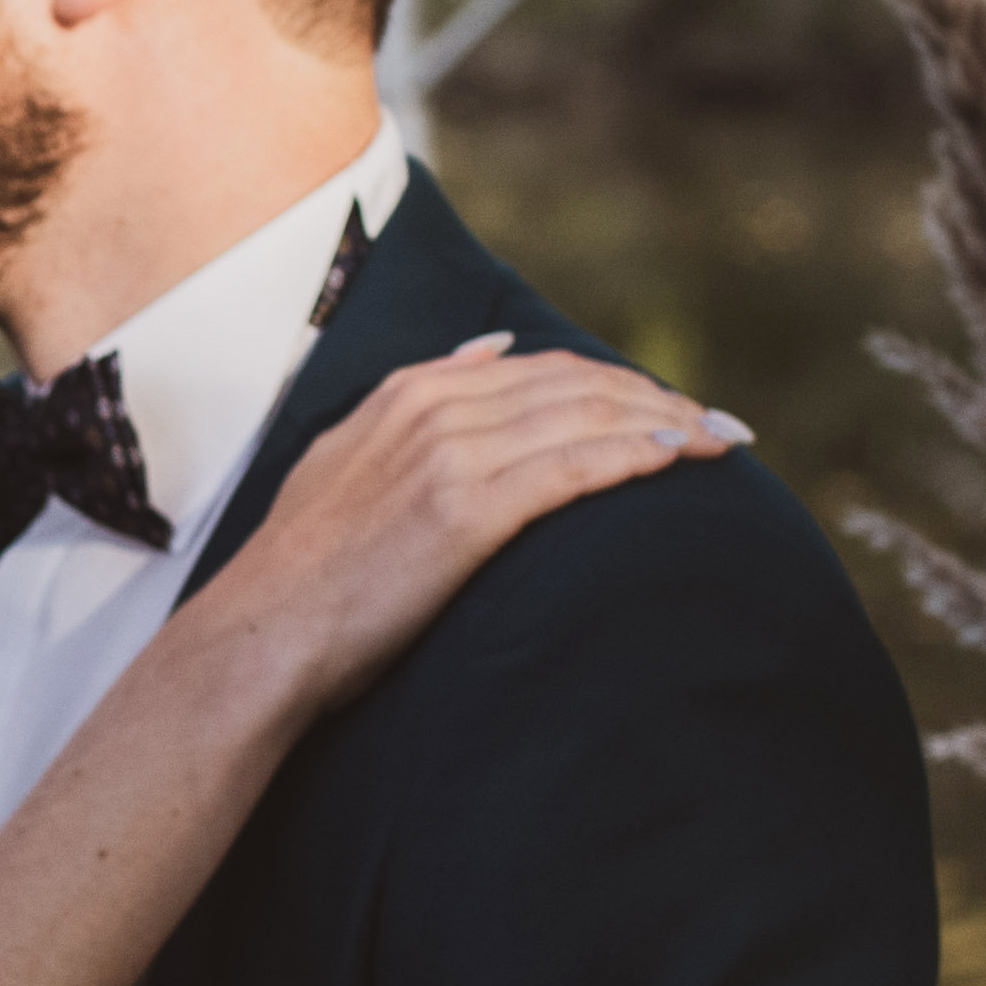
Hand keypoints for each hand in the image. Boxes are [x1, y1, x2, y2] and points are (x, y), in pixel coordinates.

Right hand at [214, 340, 741, 717]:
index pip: (543, 368)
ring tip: (721, 442)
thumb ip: (416, 402)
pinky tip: (676, 461)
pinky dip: (633, 456)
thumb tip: (490, 352)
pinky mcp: (466, 510)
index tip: (669, 406)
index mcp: (410, 392)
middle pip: (578, 384)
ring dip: (666, 423)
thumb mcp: (348, 457)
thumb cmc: (305, 570)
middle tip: (722, 424)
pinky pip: (572, 468)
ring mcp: (450, 454)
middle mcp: (434, 408)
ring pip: (586, 417)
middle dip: (659, 398)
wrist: (263, 633)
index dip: (617, 382)